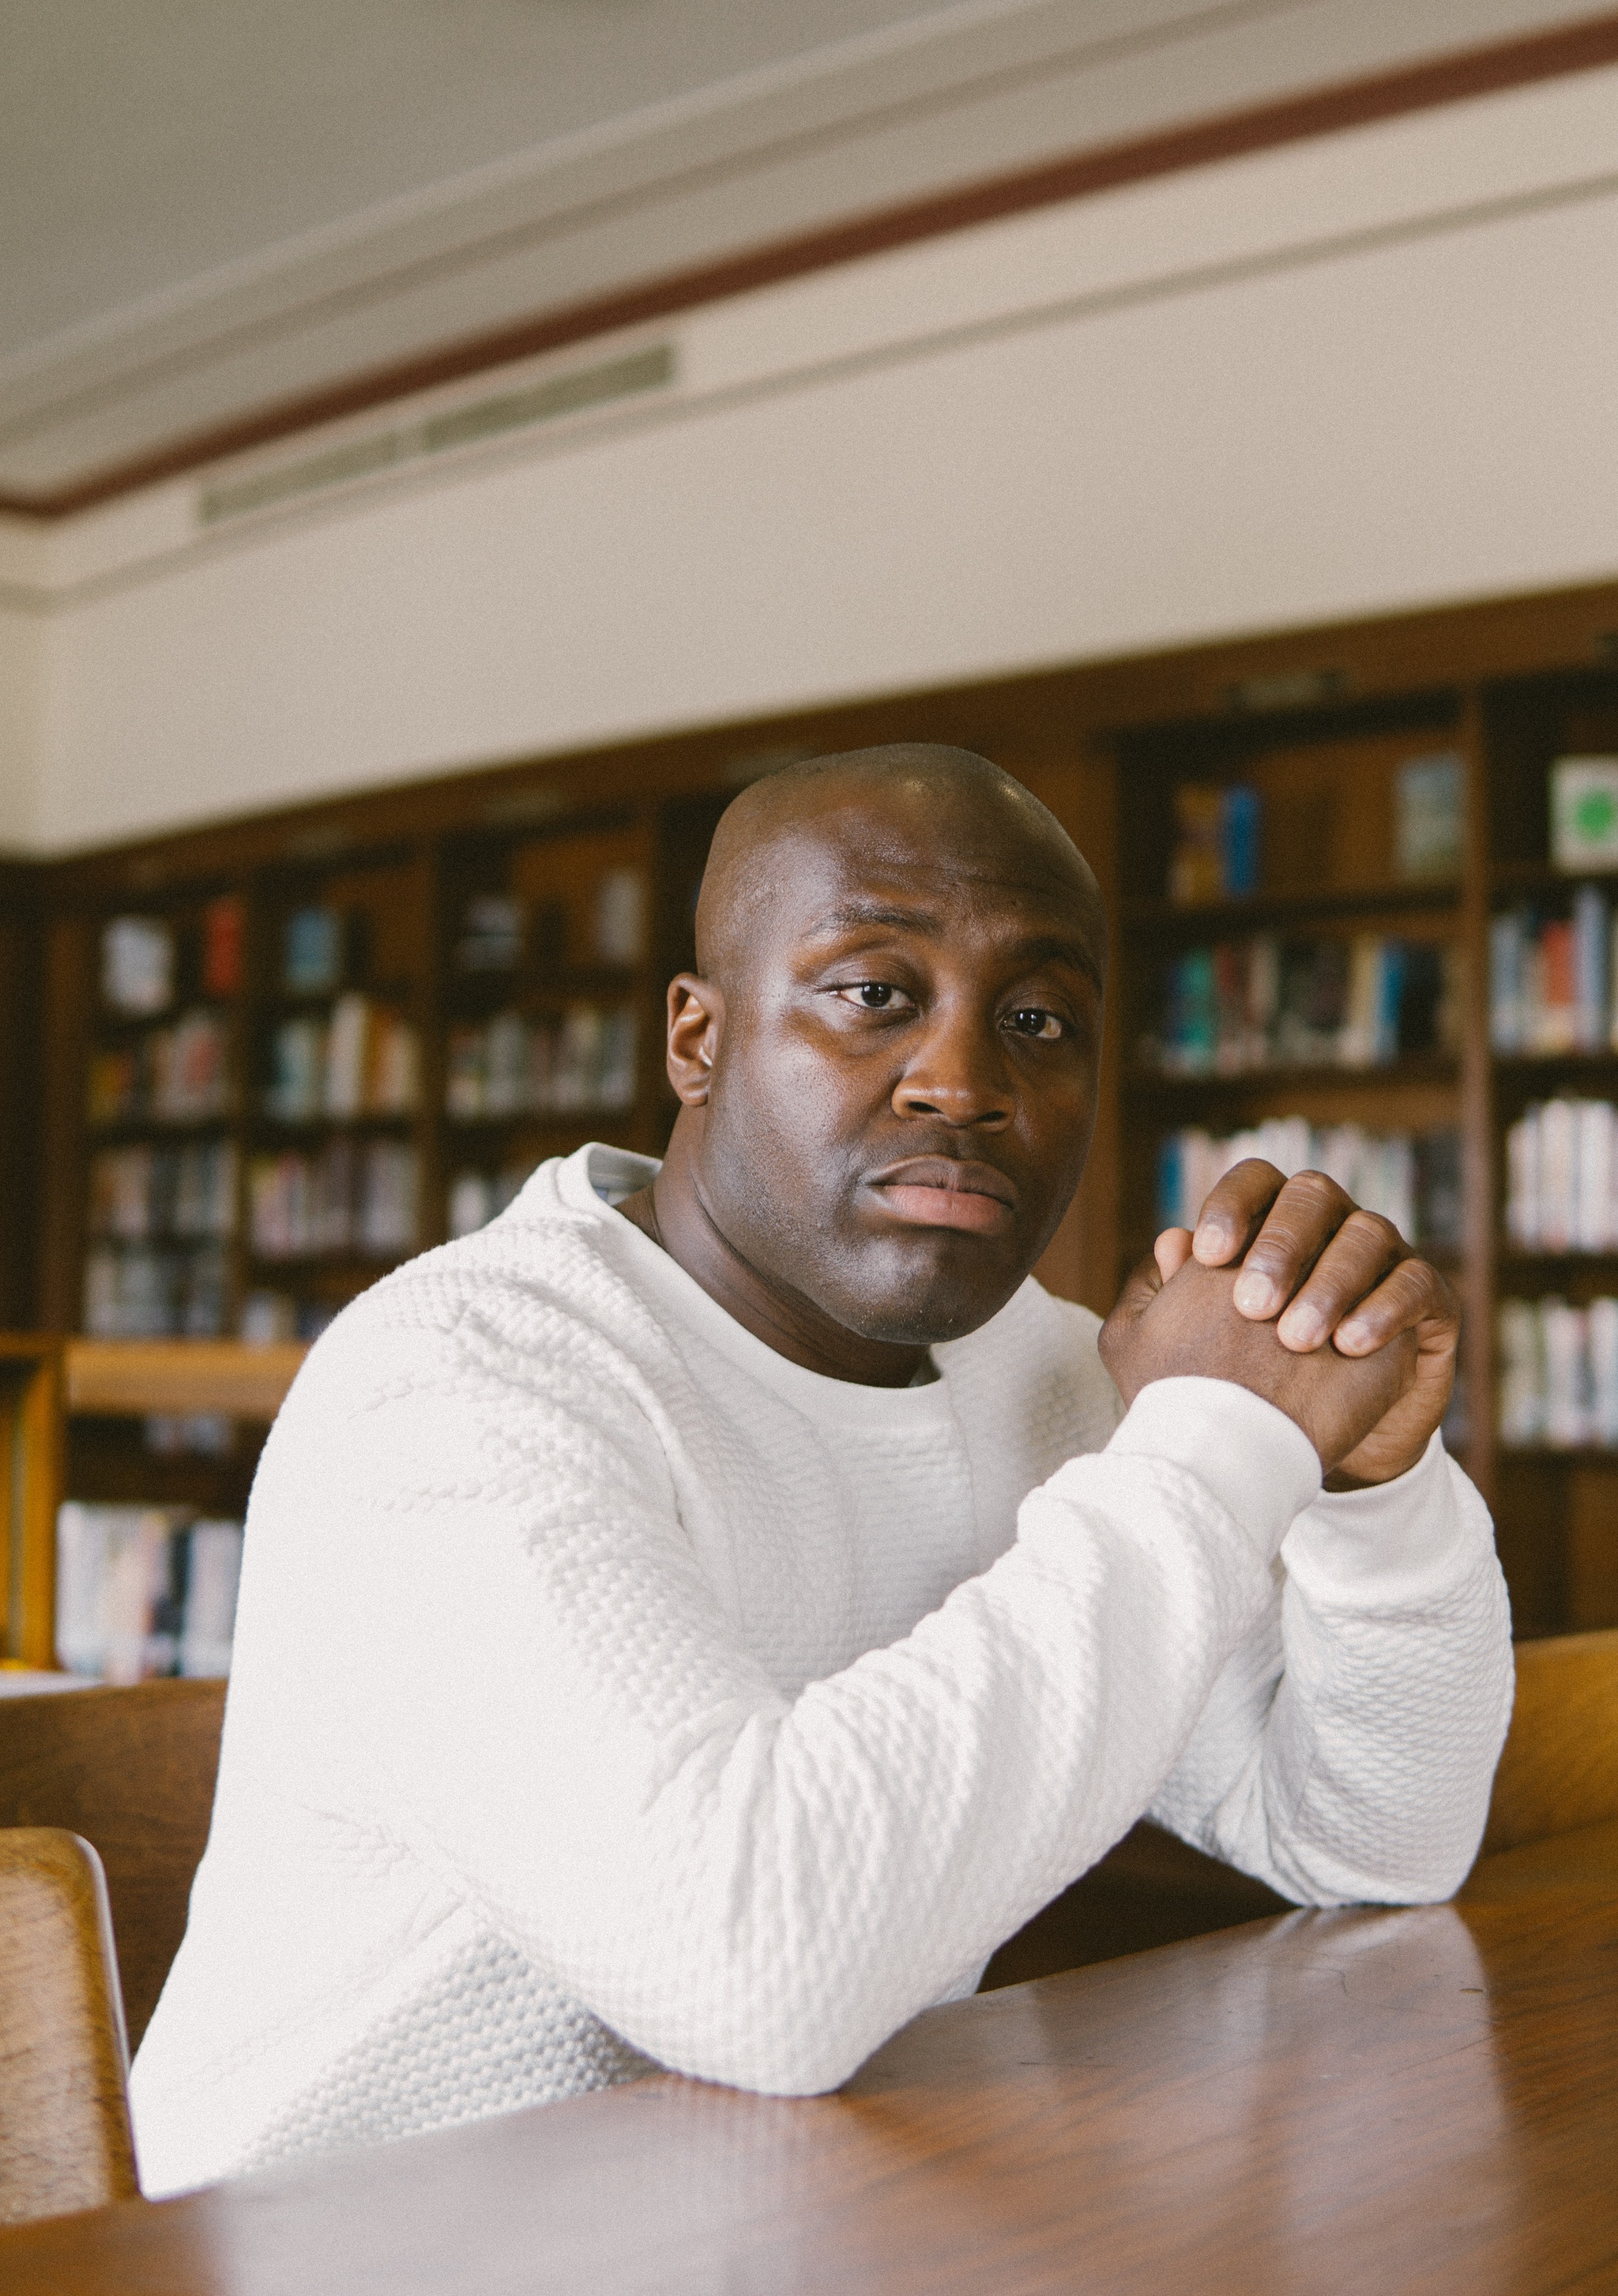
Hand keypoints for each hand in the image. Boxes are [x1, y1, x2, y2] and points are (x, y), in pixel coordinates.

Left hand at [1154, 1159, 1458, 1484]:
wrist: (1308, 1449)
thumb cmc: (1237, 1387)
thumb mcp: (1184, 1349)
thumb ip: (1170, 1296)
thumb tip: (1170, 1242)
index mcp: (1270, 1223)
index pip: (1255, 1181)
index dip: (1233, 1205)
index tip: (1209, 1256)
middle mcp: (1329, 1228)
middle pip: (1313, 1195)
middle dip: (1281, 1245)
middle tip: (1252, 1306)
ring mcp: (1384, 1257)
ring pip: (1368, 1232)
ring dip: (1330, 1283)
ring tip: (1296, 1340)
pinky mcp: (1428, 1300)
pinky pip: (1416, 1282)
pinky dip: (1384, 1309)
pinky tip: (1349, 1346)